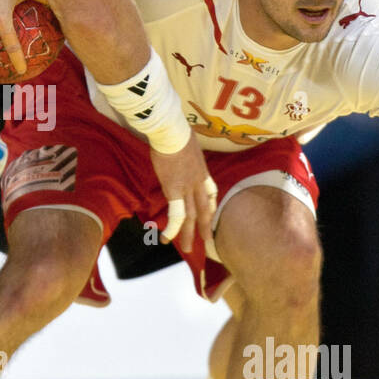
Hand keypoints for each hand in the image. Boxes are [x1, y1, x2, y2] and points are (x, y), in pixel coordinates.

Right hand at [150, 134, 216, 253]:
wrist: (171, 130)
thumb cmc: (176, 130)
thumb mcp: (187, 141)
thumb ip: (185, 150)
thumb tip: (179, 147)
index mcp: (202, 170)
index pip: (211, 192)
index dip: (211, 205)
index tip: (210, 213)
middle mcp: (198, 182)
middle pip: (206, 208)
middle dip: (206, 226)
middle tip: (207, 242)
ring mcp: (187, 187)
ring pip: (192, 216)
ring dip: (189, 234)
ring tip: (187, 248)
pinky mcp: (173, 190)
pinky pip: (176, 213)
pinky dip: (172, 227)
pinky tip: (167, 238)